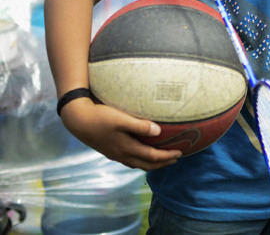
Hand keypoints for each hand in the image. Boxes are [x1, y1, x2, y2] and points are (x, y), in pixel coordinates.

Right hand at [60, 97, 181, 170]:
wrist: (78, 120)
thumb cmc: (101, 117)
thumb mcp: (121, 119)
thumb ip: (140, 126)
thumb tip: (158, 132)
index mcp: (126, 148)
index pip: (152, 156)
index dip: (166, 156)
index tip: (180, 152)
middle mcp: (121, 154)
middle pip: (146, 164)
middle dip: (162, 163)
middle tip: (176, 159)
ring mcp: (114, 154)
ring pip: (137, 164)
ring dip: (151, 164)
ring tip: (161, 160)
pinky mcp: (109, 150)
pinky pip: (129, 161)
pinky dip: (139, 161)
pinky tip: (140, 156)